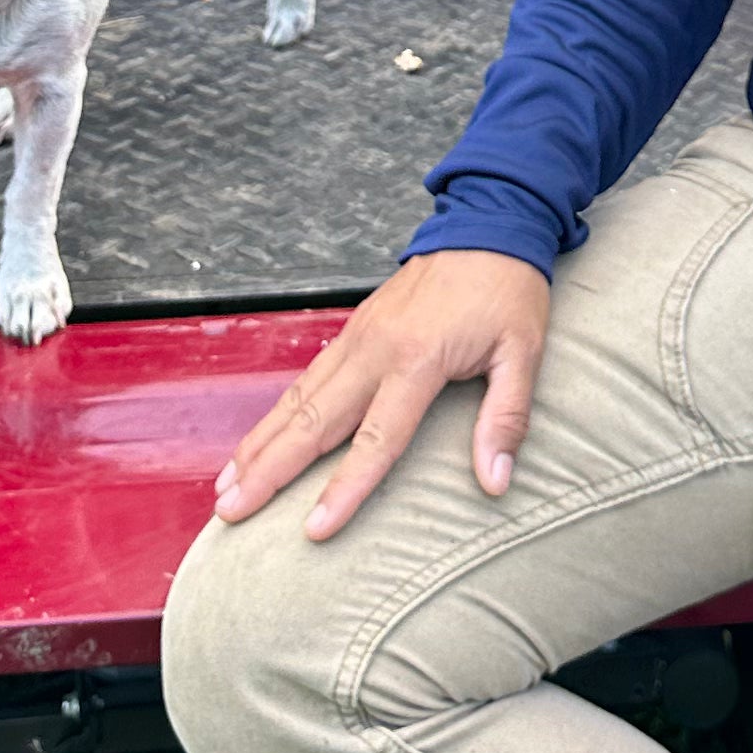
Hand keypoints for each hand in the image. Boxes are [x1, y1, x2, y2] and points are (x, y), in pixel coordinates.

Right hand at [211, 249, 549, 540]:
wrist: (488, 222)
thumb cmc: (508, 290)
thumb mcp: (524, 352)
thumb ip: (507, 418)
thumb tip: (496, 482)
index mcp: (417, 359)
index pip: (376, 440)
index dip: (345, 488)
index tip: (314, 529)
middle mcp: (374, 349)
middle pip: (313, 422)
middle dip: (269, 471)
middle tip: (231, 513)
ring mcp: (357, 337)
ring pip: (297, 400)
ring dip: (259, 444)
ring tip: (227, 486)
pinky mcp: (353, 329)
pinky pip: (306, 379)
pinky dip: (276, 414)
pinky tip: (259, 441)